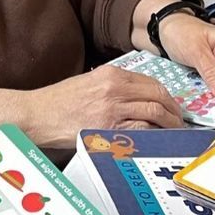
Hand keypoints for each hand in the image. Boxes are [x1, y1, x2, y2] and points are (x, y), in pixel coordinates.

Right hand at [23, 65, 183, 151]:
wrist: (36, 114)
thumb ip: (111, 86)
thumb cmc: (57, 102)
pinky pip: (141, 130)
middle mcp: (114, 88)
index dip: (167, 96)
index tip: (171, 107)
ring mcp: (111, 108)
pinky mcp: (107, 127)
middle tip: (179, 121)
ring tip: (173, 132)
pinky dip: (155, 134)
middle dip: (174, 110)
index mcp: (110, 74)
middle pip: (158, 95)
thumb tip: (134, 97)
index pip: (151, 82)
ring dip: (170, 123)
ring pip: (155, 111)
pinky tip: (158, 140)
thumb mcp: (87, 82)